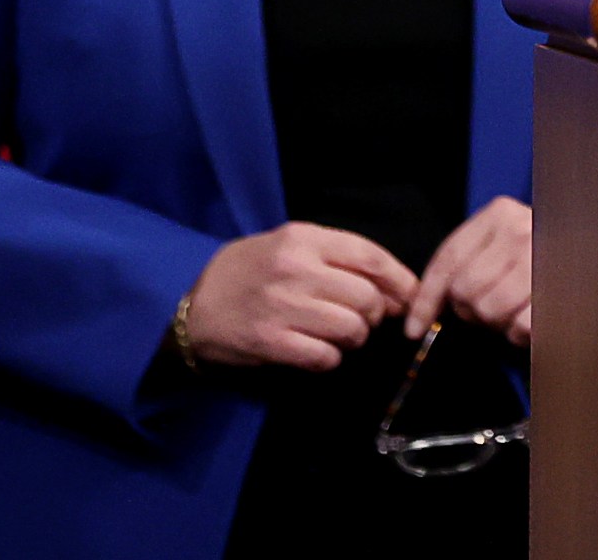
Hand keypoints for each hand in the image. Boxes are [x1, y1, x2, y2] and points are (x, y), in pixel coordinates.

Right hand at [184, 223, 415, 370]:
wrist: (186, 298)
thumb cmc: (249, 271)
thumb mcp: (290, 246)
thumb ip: (337, 259)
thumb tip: (394, 288)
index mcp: (305, 238)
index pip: (371, 257)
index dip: (400, 281)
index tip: (410, 298)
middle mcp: (296, 268)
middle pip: (367, 297)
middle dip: (375, 315)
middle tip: (363, 321)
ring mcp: (282, 305)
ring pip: (351, 328)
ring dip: (353, 339)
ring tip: (339, 337)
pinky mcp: (269, 340)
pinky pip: (324, 356)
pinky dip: (329, 359)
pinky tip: (317, 353)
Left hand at [407, 197, 531, 345]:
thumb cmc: (540, 256)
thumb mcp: (500, 244)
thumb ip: (465, 264)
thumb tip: (419, 310)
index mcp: (501, 213)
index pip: (448, 260)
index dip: (426, 298)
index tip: (415, 327)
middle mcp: (523, 230)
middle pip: (465, 291)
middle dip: (471, 309)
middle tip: (490, 308)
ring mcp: (543, 258)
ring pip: (489, 310)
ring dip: (497, 322)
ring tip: (515, 310)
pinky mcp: (560, 290)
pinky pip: (519, 326)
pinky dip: (521, 333)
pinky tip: (532, 319)